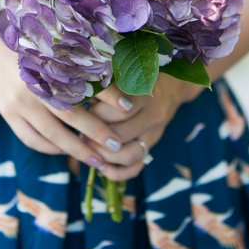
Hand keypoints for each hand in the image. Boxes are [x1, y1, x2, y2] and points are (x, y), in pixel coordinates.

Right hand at [0, 21, 129, 179]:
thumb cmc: (32, 51)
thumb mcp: (56, 54)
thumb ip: (82, 67)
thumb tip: (117, 82)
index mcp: (49, 67)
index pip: (84, 86)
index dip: (108, 97)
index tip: (129, 108)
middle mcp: (34, 87)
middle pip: (70, 116)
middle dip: (96, 133)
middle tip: (117, 146)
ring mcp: (18, 104)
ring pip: (51, 134)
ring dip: (76, 149)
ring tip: (97, 158)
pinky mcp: (8, 116)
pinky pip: (32, 140)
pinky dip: (51, 148)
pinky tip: (66, 151)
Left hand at [86, 76, 203, 180]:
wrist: (170, 88)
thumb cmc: (137, 79)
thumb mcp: (124, 76)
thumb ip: (105, 88)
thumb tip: (77, 99)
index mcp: (144, 94)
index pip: (118, 112)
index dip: (96, 115)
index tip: (84, 113)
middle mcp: (153, 115)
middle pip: (121, 134)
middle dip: (96, 138)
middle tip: (81, 134)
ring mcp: (154, 134)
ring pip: (128, 155)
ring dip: (104, 156)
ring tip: (89, 148)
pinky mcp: (152, 147)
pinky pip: (135, 168)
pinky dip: (117, 173)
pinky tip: (101, 167)